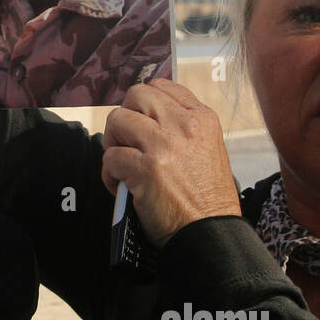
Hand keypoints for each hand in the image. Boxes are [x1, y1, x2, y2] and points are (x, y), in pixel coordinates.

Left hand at [101, 79, 241, 247]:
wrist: (211, 233)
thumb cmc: (208, 200)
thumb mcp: (208, 149)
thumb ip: (183, 130)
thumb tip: (149, 120)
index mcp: (202, 118)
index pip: (162, 86)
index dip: (143, 104)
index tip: (140, 122)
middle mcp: (183, 125)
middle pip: (136, 94)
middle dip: (125, 117)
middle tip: (127, 142)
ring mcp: (163, 144)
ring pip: (117, 120)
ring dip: (113, 143)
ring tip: (122, 164)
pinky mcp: (145, 168)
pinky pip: (110, 157)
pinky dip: (109, 173)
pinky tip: (121, 187)